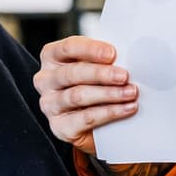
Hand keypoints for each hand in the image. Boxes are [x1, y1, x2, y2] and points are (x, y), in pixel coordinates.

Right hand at [32, 37, 136, 154]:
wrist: (94, 123)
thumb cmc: (94, 84)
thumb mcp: (96, 65)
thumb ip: (104, 58)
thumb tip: (128, 55)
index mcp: (52, 57)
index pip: (68, 48)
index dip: (90, 49)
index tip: (112, 54)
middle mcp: (46, 80)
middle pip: (72, 73)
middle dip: (101, 74)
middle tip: (124, 76)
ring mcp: (50, 105)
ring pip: (78, 96)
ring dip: (108, 94)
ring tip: (130, 93)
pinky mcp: (59, 127)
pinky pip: (85, 118)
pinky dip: (109, 113)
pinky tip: (126, 108)